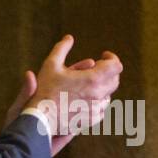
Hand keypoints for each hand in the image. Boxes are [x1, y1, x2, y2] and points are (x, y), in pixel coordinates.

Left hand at [5, 60, 94, 156]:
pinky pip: (85, 118)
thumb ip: (25, 93)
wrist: (23, 149)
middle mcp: (58, 103)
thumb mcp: (18, 108)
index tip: (89, 62)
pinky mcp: (70, 129)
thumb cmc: (17, 127)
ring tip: (104, 87)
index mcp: (46, 94)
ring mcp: (65, 115)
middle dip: (89, 78)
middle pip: (77, 86)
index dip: (77, 69)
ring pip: (83, 101)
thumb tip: (29, 74)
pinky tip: (101, 105)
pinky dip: (93, 110)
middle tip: (100, 70)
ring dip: (94, 93)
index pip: (65, 76)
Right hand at [30, 35, 122, 149]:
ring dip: (102, 87)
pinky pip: (101, 109)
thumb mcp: (51, 65)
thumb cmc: (45, 90)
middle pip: (115, 80)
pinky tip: (86, 99)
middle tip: (96, 68)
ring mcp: (96, 109)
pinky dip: (97, 102)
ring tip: (89, 83)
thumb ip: (62, 48)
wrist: (41, 118)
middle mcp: (98, 95)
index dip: (112, 57)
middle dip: (107, 71)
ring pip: (108, 95)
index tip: (103, 55)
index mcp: (92, 79)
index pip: (116, 66)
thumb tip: (69, 37)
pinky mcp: (91, 120)